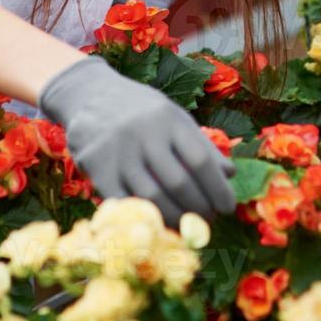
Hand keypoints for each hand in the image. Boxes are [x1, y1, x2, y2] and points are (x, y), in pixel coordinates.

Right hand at [37, 55, 235, 226]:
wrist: (89, 95)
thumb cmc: (141, 111)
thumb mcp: (173, 117)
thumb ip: (201, 145)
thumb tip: (230, 174)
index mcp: (169, 118)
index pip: (200, 159)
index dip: (217, 188)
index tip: (227, 207)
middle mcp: (145, 133)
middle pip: (178, 181)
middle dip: (198, 208)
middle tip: (207, 221)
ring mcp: (119, 151)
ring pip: (152, 196)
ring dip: (174, 217)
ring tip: (186, 225)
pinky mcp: (97, 167)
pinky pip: (124, 201)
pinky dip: (143, 216)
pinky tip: (157, 222)